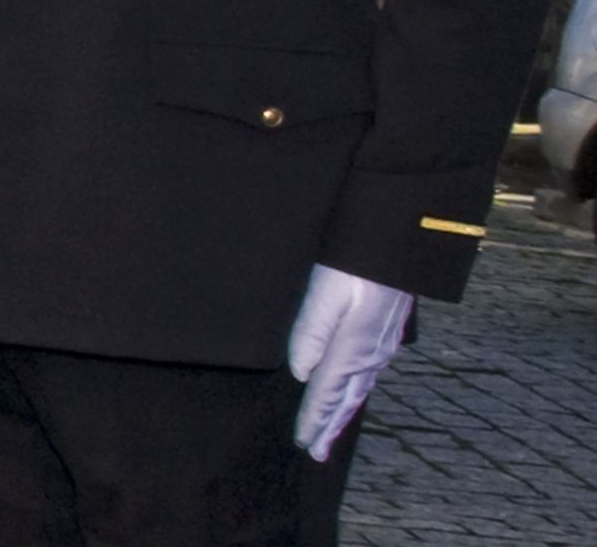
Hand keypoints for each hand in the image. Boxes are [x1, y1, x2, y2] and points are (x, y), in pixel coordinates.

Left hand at [288, 264, 412, 460]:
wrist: (398, 246)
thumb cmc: (355, 266)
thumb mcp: (324, 295)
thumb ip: (310, 334)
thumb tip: (301, 375)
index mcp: (350, 350)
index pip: (325, 395)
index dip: (313, 420)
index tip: (303, 442)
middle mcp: (369, 356)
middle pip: (345, 401)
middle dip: (329, 427)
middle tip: (316, 452)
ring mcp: (380, 348)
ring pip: (359, 391)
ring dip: (343, 413)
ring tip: (330, 433)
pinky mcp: (385, 336)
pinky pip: (369, 376)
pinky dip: (356, 394)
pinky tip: (353, 394)